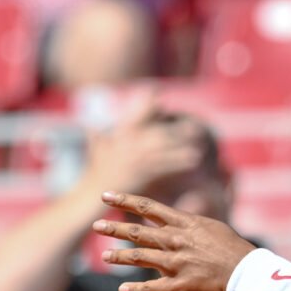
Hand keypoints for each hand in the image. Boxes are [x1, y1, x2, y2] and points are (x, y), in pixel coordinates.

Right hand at [80, 90, 203, 194]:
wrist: (91, 196)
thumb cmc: (94, 175)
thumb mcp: (95, 151)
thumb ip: (96, 138)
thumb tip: (90, 126)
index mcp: (119, 135)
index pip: (135, 115)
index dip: (147, 104)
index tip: (159, 93)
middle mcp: (128, 142)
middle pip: (157, 131)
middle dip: (176, 129)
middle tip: (195, 127)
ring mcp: (136, 156)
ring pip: (164, 146)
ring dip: (183, 145)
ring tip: (200, 144)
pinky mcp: (142, 171)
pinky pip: (166, 164)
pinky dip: (180, 161)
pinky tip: (194, 161)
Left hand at [93, 192, 255, 290]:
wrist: (249, 276)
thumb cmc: (235, 252)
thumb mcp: (214, 229)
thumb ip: (191, 226)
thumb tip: (177, 223)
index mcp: (186, 225)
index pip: (149, 208)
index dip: (125, 201)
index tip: (107, 195)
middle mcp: (177, 241)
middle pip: (138, 232)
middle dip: (114, 228)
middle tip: (97, 225)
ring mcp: (176, 264)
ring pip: (140, 257)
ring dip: (120, 257)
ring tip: (105, 256)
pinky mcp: (179, 286)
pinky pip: (151, 287)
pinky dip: (135, 289)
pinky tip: (122, 289)